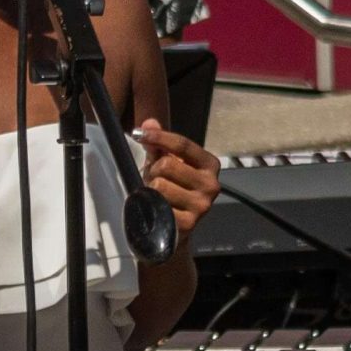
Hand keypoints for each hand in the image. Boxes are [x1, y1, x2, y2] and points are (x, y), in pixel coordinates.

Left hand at [136, 121, 218, 237]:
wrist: (176, 228)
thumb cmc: (172, 188)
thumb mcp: (165, 163)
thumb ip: (158, 144)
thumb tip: (149, 123)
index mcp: (209, 165)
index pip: (183, 144)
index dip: (159, 137)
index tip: (139, 133)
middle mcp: (211, 184)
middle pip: (167, 165)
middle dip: (155, 171)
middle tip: (157, 180)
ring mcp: (202, 205)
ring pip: (160, 186)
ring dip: (152, 190)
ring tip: (158, 196)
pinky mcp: (189, 223)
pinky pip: (158, 207)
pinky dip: (152, 207)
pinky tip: (158, 210)